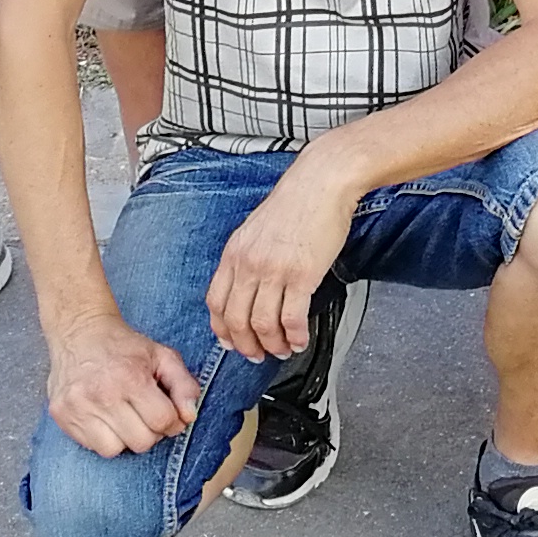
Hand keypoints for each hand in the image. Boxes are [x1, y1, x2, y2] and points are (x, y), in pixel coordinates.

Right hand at [45, 310, 202, 458]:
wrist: (80, 333)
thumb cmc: (125, 347)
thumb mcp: (162, 356)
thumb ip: (184, 385)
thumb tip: (189, 416)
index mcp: (131, 377)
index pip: (162, 422)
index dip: (171, 422)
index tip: (166, 413)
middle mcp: (102, 394)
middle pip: (141, 442)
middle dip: (150, 432)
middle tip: (144, 414)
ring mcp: (79, 407)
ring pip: (115, 450)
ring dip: (125, 439)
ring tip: (124, 417)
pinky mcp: (62, 415)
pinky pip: (92, 446)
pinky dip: (103, 438)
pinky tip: (104, 417)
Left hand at [205, 154, 358, 362]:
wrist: (321, 182)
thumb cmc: (295, 202)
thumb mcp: (255, 230)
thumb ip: (247, 259)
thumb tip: (247, 288)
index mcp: (234, 254)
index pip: (216, 303)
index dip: (223, 330)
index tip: (232, 341)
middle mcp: (249, 264)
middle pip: (236, 320)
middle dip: (246, 345)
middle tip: (258, 354)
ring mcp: (274, 270)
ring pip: (263, 325)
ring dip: (273, 345)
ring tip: (283, 348)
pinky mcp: (301, 275)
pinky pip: (292, 318)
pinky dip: (295, 336)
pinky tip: (300, 340)